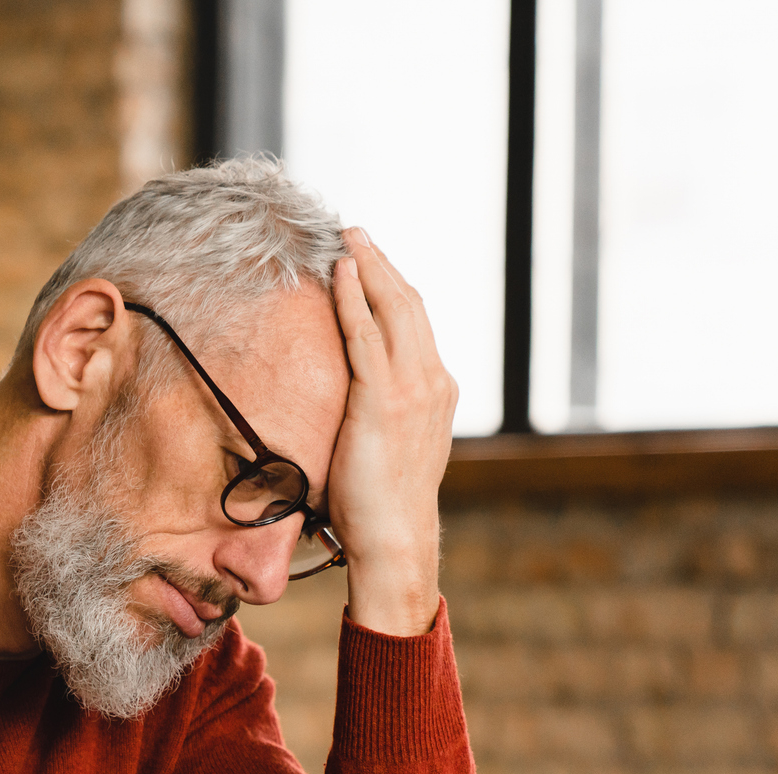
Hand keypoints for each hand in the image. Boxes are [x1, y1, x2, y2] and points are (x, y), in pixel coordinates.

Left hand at [326, 228, 458, 636]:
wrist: (395, 537)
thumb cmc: (383, 502)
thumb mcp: (393, 445)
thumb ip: (385, 412)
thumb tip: (357, 400)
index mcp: (439, 390)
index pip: (416, 323)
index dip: (392, 287)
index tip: (369, 262)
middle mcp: (433, 381)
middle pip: (409, 304)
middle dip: (381, 263)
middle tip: (355, 232)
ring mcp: (413, 389)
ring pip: (393, 309)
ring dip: (367, 268)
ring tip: (346, 238)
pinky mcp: (382, 400)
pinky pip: (366, 336)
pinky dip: (353, 300)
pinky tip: (339, 274)